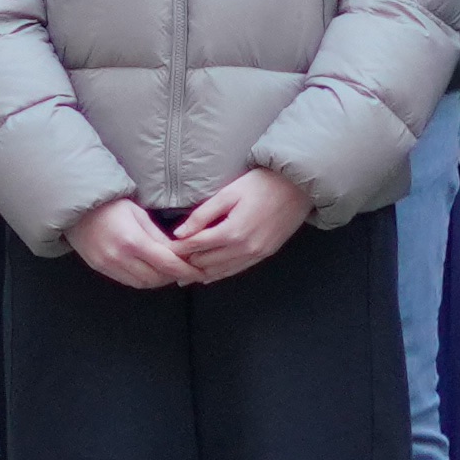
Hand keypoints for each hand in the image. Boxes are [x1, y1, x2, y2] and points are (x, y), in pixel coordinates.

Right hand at [66, 196, 192, 295]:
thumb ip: (159, 236)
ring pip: (143, 283)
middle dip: (174, 276)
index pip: (167, 264)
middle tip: (186, 269)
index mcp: (133, 240)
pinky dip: (143, 279)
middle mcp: (120, 257)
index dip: (186, 270)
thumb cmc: (111, 205)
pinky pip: (128, 281)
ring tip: (169, 271)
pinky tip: (150, 270)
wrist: (78, 206)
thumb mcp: (140, 214)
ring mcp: (108, 265)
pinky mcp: (100, 268)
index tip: (199, 272)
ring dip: (159, 280)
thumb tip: (180, 253)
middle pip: (157, 278)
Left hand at [162, 164, 308, 283]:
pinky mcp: (265, 254)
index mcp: (232, 232)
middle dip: (185, 263)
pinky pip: (237, 270)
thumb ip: (202, 215)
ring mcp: (256, 254)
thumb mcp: (228, 194)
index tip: (161, 249)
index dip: (176, 249)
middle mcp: (244, 249)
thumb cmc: (261, 184)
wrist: (298, 186)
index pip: (195, 247)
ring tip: (181, 274)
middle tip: (167, 262)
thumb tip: (179, 233)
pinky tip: (207, 275)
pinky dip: (220, 273)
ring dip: (200, 272)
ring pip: (221, 271)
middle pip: (205, 262)